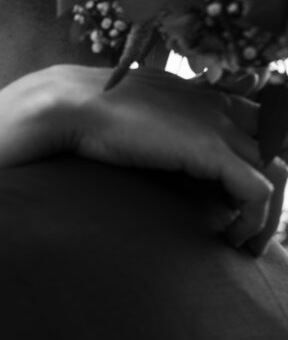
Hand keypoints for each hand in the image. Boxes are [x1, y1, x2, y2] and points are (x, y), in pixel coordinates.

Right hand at [46, 65, 287, 253]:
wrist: (71, 104)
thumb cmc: (90, 111)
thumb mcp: (136, 111)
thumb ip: (159, 122)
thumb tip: (151, 144)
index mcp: (206, 97)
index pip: (262, 126)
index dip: (261, 163)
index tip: (241, 198)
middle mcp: (221, 108)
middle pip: (280, 149)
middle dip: (275, 193)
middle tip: (253, 228)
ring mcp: (218, 127)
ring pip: (279, 172)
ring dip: (270, 215)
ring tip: (247, 242)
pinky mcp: (209, 151)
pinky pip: (257, 190)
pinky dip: (255, 219)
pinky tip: (232, 236)